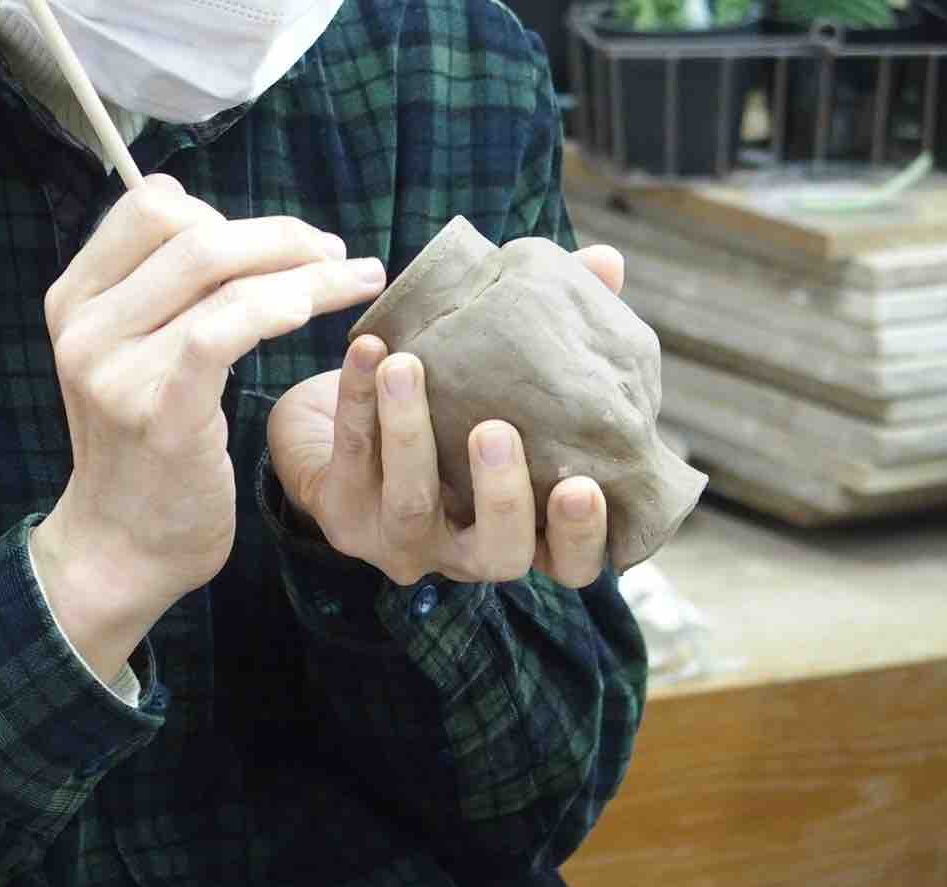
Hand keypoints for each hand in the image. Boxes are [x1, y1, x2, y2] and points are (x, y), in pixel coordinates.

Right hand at [32, 175, 385, 679]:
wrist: (123, 547)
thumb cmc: (145, 451)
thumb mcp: (130, 359)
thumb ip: (162, 297)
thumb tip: (231, 231)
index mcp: (74, 299)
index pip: (150, 206)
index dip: (225, 211)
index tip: (280, 243)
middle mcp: (84, 326)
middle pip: (192, 232)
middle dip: (280, 233)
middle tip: (336, 254)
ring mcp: (114, 370)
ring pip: (218, 275)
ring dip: (304, 267)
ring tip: (359, 276)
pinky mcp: (159, 413)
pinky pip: (224, 331)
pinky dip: (281, 306)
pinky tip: (323, 308)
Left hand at [268, 245, 625, 589]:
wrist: (341, 432)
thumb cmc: (446, 409)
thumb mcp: (504, 377)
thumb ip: (561, 331)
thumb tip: (606, 262)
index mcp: (522, 528)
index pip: (569, 564)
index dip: (580, 536)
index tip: (585, 484)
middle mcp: (465, 549)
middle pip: (498, 554)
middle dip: (501, 495)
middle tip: (495, 430)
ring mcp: (401, 539)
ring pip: (411, 504)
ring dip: (410, 431)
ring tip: (406, 366)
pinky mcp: (343, 516)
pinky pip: (352, 456)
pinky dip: (357, 400)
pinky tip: (366, 349)